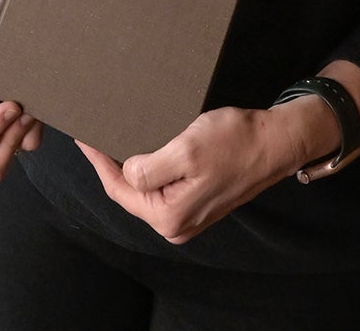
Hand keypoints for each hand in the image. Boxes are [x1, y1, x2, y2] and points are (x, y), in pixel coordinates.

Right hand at [0, 0, 42, 184]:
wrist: (17, 9)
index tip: (10, 102)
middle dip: (6, 144)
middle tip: (21, 110)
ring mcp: (12, 123)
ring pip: (17, 155)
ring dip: (24, 135)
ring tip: (32, 105)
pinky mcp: (34, 115)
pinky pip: (35, 139)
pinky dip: (41, 126)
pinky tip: (45, 101)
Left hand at [78, 102, 316, 243]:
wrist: (276, 142)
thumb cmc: (235, 143)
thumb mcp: (185, 151)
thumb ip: (148, 170)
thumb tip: (126, 173)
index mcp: (169, 216)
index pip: (119, 189)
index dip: (98, 162)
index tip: (83, 138)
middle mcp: (176, 224)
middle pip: (130, 192)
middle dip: (112, 164)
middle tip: (95, 135)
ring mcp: (188, 215)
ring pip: (146, 189)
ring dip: (131, 165)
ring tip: (113, 139)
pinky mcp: (197, 202)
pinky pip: (163, 186)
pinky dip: (151, 167)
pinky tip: (144, 148)